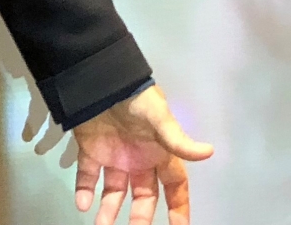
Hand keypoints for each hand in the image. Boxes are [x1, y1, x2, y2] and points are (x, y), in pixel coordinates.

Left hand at [70, 85, 212, 224]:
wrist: (99, 79)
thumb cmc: (135, 98)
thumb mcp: (159, 117)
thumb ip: (178, 139)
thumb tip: (208, 153)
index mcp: (159, 152)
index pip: (174, 186)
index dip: (178, 207)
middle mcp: (139, 160)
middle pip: (143, 197)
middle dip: (140, 218)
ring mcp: (115, 156)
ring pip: (114, 193)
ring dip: (108, 211)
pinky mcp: (91, 151)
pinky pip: (88, 177)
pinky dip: (84, 191)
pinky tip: (82, 202)